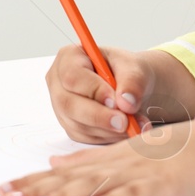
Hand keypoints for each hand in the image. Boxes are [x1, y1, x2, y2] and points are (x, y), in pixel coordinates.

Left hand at [0, 120, 194, 195]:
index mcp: (102, 161)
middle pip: (68, 180)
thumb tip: (53, 165)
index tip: (3, 190)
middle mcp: (112, 166)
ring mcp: (134, 175)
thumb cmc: (167, 153)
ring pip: (93, 186)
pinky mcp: (157, 187)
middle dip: (35, 189)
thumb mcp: (121, 153)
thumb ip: (87, 161)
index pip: (59, 173)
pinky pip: (132, 195)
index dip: (31, 181)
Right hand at [46, 44, 174, 142]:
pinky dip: (109, 137)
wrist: (131, 87)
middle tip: (125, 122)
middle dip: (99, 116)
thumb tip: (126, 102)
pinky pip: (86, 137)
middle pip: (68, 104)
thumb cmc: (127, 71)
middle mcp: (58, 83)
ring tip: (136, 124)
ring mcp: (61, 106)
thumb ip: (132, 81)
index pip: (72, 77)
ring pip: (78, 124)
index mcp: (68, 58)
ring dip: (108, 129)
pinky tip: (126, 130)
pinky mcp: (71, 125)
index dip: (93, 90)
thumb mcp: (134, 67)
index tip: (116, 100)